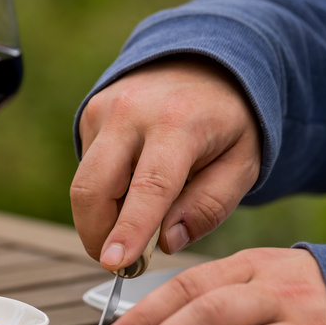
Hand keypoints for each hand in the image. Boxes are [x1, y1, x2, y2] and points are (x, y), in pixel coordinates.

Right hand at [71, 56, 260, 270]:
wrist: (203, 61)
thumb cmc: (227, 120)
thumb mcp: (242, 163)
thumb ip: (209, 206)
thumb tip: (166, 242)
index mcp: (179, 123)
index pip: (150, 186)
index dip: (130, 229)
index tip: (114, 263)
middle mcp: (132, 112)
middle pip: (93, 188)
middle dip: (98, 236)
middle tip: (120, 262)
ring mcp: (104, 110)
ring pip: (83, 184)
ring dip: (99, 220)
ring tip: (130, 231)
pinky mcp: (89, 115)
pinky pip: (87, 169)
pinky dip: (104, 194)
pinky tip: (132, 188)